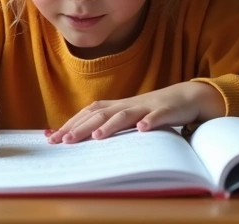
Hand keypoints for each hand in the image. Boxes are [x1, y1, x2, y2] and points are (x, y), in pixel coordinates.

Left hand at [47, 82, 224, 143]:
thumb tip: (82, 137)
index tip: (52, 138)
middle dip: (81, 127)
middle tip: (64, 141)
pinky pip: (158, 116)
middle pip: (101, 114)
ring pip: (125, 115)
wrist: (186, 97)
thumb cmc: (153, 110)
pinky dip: (150, 122)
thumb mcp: (128, 117)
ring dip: (110, 125)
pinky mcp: (166, 111)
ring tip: (97, 137)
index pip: (88, 113)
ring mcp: (147, 107)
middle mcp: (128, 105)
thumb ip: (109, 124)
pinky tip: (142, 129)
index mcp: (117, 106)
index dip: (70, 124)